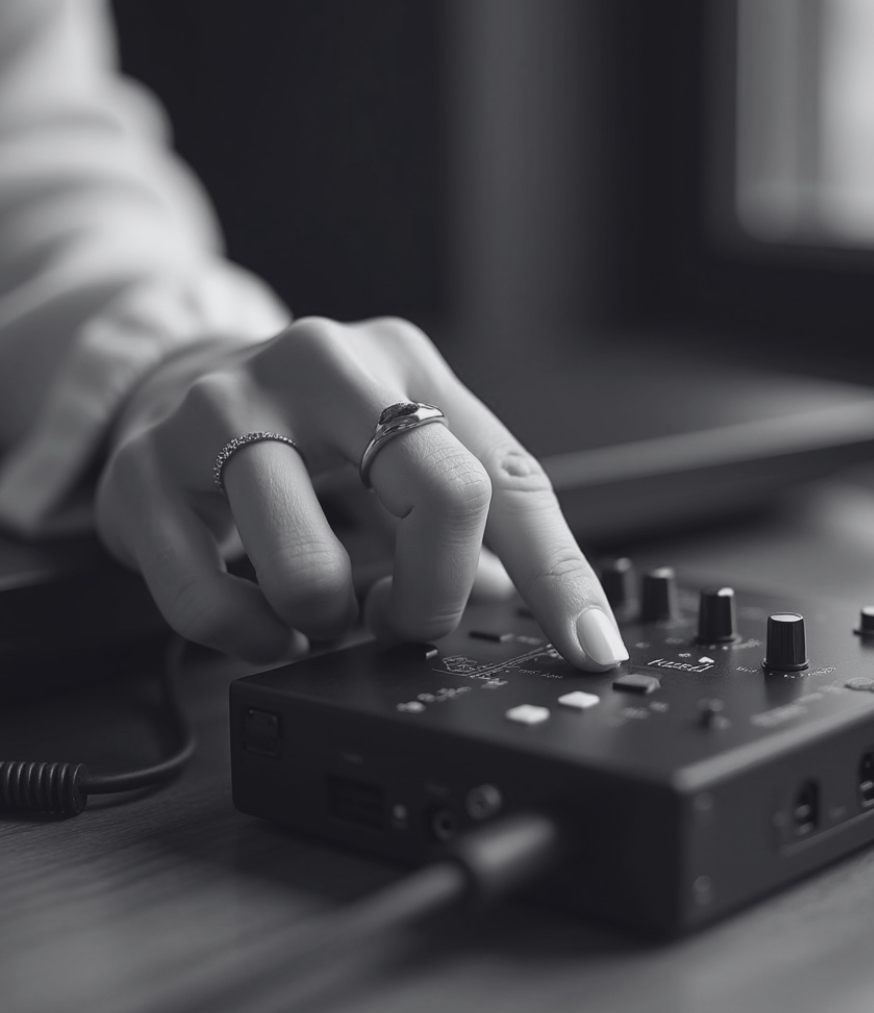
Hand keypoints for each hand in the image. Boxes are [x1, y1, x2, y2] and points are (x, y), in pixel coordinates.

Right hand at [96, 316, 628, 668]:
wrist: (174, 385)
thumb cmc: (309, 430)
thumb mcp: (403, 450)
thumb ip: (477, 515)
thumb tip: (545, 606)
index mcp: (402, 363)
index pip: (507, 478)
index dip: (559, 578)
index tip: (592, 649)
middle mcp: (319, 368)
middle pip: (441, 500)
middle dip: (435, 600)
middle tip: (405, 620)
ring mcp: (225, 413)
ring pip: (314, 573)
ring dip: (330, 622)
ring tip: (323, 608)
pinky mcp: (144, 473)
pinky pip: (212, 604)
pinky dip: (253, 638)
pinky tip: (265, 623)